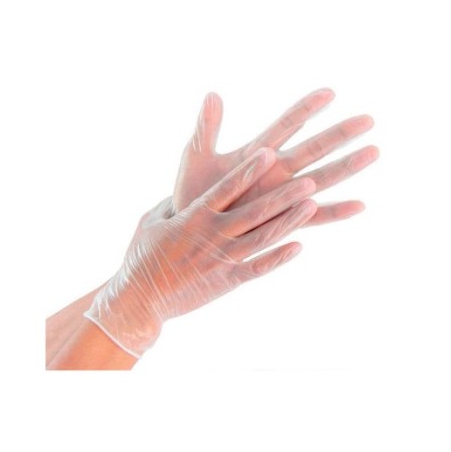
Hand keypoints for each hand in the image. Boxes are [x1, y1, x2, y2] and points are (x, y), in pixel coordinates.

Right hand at [84, 148, 316, 357]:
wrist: (139, 299)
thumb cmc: (142, 256)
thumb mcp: (152, 221)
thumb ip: (172, 203)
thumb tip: (184, 188)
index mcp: (193, 215)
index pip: (226, 187)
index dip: (249, 170)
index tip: (269, 152)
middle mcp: (212, 234)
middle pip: (254, 210)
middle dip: (283, 194)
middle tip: (308, 179)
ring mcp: (222, 258)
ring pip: (263, 236)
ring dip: (289, 221)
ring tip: (311, 205)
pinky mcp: (227, 280)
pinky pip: (259, 268)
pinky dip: (279, 258)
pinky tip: (300, 246)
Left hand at [172, 87, 378, 225]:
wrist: (191, 229)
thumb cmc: (194, 192)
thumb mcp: (197, 158)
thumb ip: (206, 128)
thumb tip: (212, 94)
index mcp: (258, 152)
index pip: (287, 124)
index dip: (306, 108)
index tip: (329, 92)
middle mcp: (277, 171)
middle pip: (314, 147)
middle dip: (340, 134)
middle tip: (369, 119)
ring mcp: (283, 196)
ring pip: (322, 178)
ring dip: (347, 166)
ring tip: (374, 152)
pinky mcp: (283, 220)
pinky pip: (315, 217)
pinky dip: (336, 212)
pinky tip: (360, 206)